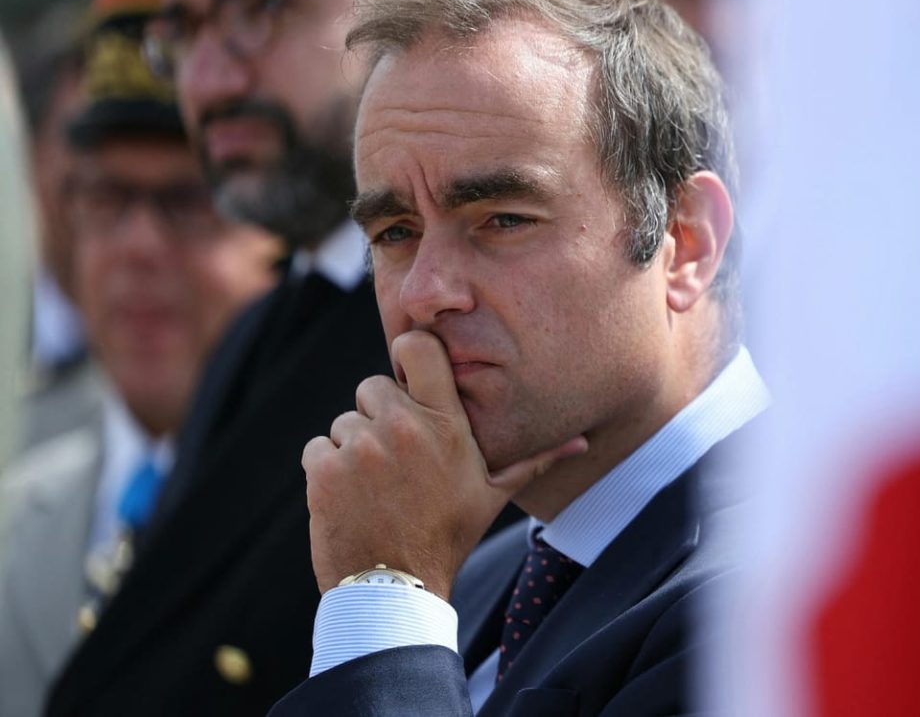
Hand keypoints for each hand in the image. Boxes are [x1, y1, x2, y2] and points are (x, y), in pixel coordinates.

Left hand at [302, 330, 586, 598]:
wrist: (395, 589)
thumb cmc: (449, 536)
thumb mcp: (494, 496)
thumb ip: (534, 460)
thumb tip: (582, 443)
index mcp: (446, 424)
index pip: (418, 348)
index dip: (408, 354)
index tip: (409, 378)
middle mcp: (404, 427)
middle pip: (374, 386)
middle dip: (379, 415)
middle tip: (395, 458)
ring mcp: (362, 447)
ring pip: (344, 421)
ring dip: (353, 448)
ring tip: (376, 486)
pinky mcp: (326, 469)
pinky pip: (319, 447)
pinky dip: (328, 469)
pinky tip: (351, 497)